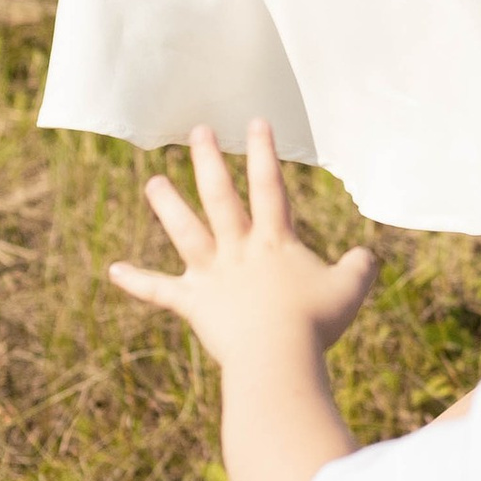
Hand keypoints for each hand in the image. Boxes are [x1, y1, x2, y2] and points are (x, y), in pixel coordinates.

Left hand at [110, 120, 375, 372]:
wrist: (277, 359)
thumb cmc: (316, 324)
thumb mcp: (351, 290)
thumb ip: (360, 267)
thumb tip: (366, 256)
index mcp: (275, 242)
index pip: (269, 187)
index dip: (264, 153)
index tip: (255, 121)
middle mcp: (239, 250)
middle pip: (220, 196)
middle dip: (209, 161)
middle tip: (198, 131)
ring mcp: (212, 275)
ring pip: (185, 232)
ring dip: (167, 206)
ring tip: (152, 182)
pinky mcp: (194, 305)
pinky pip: (160, 291)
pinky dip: (137, 282)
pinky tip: (113, 271)